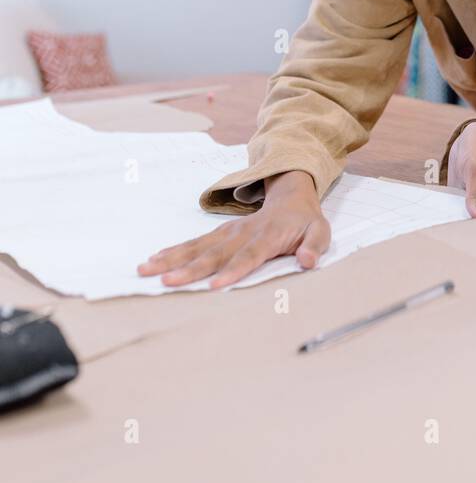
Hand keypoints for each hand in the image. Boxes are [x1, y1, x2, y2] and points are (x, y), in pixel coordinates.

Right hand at [137, 171, 329, 288]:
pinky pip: (194, 243)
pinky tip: (154, 259)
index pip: (250, 255)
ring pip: (198, 246)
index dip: (233, 270)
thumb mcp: (321, 232)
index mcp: (268, 235)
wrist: (291, 197)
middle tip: (167, 282)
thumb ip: (314, 247)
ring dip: (172, 259)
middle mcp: (243, 233)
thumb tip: (306, 261)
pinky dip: (174, 251)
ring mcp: (228, 232)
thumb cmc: (305, 222)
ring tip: (148, 269)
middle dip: (190, 269)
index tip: (214, 285)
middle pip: (215, 254)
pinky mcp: (220, 234)